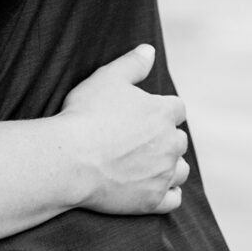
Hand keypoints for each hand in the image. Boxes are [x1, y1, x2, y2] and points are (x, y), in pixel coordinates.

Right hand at [58, 44, 188, 215]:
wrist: (70, 160)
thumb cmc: (86, 115)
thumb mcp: (107, 78)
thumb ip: (133, 64)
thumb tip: (150, 50)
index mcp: (162, 113)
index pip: (176, 108)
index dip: (161, 109)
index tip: (144, 114)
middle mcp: (170, 144)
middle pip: (179, 139)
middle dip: (165, 138)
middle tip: (139, 139)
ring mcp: (163, 174)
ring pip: (180, 169)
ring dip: (170, 165)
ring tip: (148, 163)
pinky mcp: (153, 200)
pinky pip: (174, 198)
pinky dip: (168, 192)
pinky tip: (154, 186)